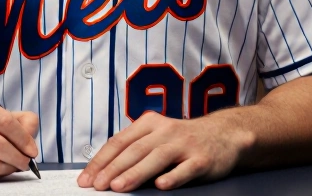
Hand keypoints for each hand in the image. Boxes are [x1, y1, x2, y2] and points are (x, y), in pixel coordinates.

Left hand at [77, 112, 251, 191]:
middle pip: (134, 150)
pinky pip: (185, 169)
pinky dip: (173, 176)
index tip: (87, 178)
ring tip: (119, 187)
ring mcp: (184, 144)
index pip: (119, 142)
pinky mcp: (202, 159)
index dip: (101, 160)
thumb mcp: (157, 136)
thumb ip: (135, 149)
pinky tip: (161, 186)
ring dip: (136, 173)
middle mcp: (165, 131)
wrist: (224, 134)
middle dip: (113, 169)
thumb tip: (104, 172)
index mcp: (150, 124)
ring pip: (156, 158)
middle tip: (98, 185)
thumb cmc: (183, 140)